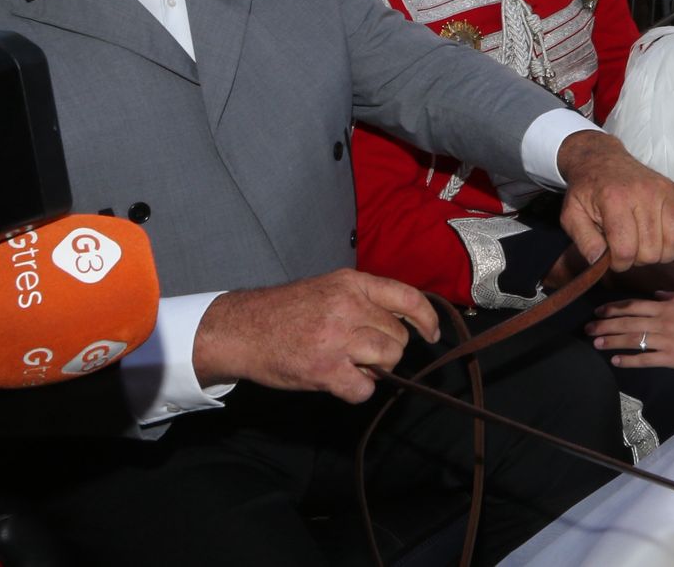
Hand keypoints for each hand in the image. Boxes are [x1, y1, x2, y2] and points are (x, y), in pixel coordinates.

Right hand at [192, 270, 438, 402]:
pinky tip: (339, 382)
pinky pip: (364, 388)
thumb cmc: (285, 312)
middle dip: (388, 350)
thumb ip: (362, 300)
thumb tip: (400, 323)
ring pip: (389, 360)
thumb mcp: (327, 289)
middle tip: (361, 353)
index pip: (408, 298)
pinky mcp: (326, 369)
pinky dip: (357, 391)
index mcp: (352, 283)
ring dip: (376, 369)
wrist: (241, 330)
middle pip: (399, 336)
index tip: (432, 335)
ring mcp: (338, 338)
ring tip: (350, 365)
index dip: (427, 319)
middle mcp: (349, 307)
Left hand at [557, 129, 673, 269]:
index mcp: (615, 200)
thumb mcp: (571, 215)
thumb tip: (599, 262)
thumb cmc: (588, 190)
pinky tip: (665, 236)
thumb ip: (584, 241)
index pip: (626, 250)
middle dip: (638, 258)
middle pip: (652, 250)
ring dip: (662, 252)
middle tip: (628, 247)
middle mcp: (645, 194)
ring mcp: (665, 192)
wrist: (603, 160)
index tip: (612, 257)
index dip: (618, 263)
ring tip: (646, 245)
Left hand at [586, 293, 673, 371]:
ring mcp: (666, 339)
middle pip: (627, 322)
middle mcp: (662, 320)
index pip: (634, 305)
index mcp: (667, 306)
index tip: (598, 311)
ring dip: (611, 341)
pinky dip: (629, 360)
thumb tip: (655, 295)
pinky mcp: (671, 357)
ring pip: (632, 338)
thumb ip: (673, 298)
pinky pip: (645, 358)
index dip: (614, 309)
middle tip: (587, 329)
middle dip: (604, 325)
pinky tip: (616, 361)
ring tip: (596, 344)